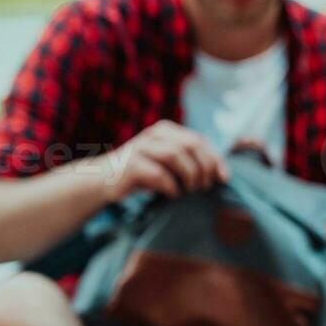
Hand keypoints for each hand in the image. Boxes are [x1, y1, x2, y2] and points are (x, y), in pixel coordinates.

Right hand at [91, 120, 228, 201]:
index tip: (224, 178)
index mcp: (166, 130)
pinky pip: (159, 174)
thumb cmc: (141, 173)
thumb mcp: (166, 162)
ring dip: (190, 175)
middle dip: (204, 167)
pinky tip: (173, 195)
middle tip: (206, 186)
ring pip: (176, 155)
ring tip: (191, 190)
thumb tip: (222, 173)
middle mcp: (153, 135)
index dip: (215, 159)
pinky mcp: (131, 165)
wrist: (102, 181)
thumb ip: (189, 160)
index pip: (199, 140)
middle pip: (191, 145)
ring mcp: (140, 148)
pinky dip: (172, 187)